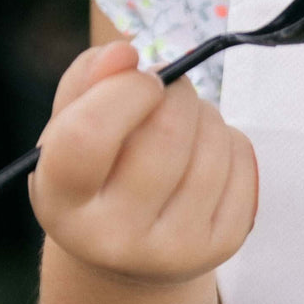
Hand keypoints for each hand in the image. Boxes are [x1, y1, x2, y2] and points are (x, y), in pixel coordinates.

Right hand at [30, 41, 258, 285]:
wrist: (131, 248)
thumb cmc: (97, 174)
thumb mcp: (70, 130)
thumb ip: (86, 82)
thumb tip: (124, 54)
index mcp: (62, 204)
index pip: (88, 136)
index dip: (122, 91)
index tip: (140, 78)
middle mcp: (114, 238)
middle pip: (165, 136)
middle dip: (175, 93)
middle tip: (168, 91)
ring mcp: (172, 250)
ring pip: (211, 147)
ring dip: (205, 114)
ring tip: (185, 123)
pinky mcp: (221, 246)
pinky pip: (241, 162)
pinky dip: (229, 140)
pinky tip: (205, 152)